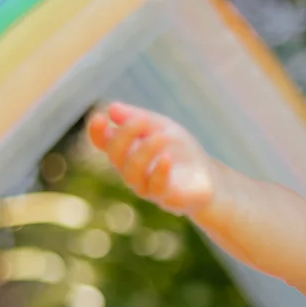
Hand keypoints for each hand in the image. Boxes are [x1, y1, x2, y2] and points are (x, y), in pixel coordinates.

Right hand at [87, 102, 216, 215]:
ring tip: (161, 136)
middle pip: (115, 156)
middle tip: (142, 120)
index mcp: (127, 151)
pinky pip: (155, 187)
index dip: (97, 133)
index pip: (104, 144)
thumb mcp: (163, 127)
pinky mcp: (165, 198)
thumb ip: (139, 117)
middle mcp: (131, 171)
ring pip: (131, 173)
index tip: (100, 117)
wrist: (208, 177)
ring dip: (145, 151)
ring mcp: (146, 187)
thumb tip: (112, 108)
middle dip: (125, 136)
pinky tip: (167, 159)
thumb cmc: (181, 151)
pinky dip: (159, 172)